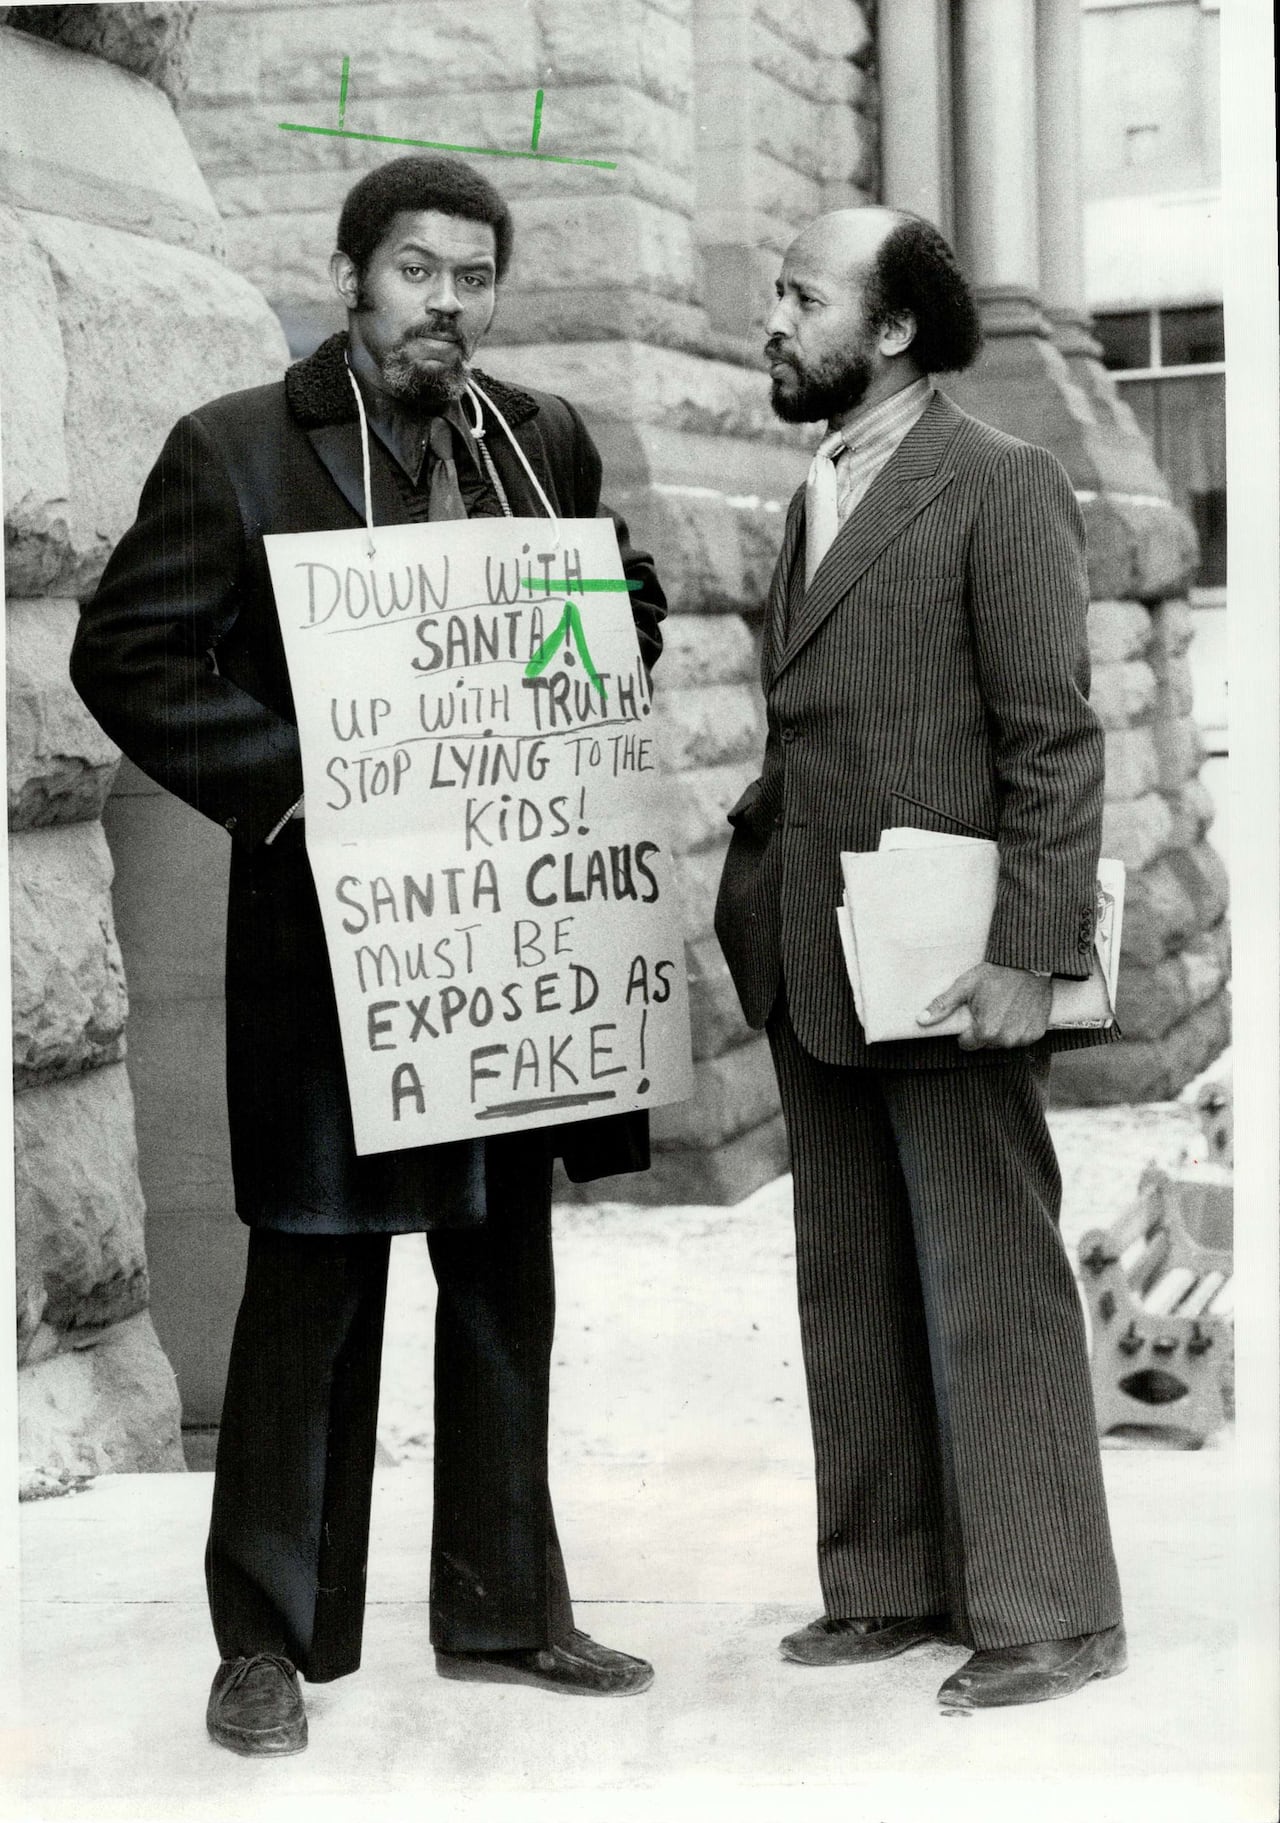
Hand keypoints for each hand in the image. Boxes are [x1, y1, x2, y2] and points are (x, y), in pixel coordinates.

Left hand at [917, 963, 1051, 1049]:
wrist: (1028, 963)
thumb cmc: (995, 973)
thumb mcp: (965, 985)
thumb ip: (943, 1005)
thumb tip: (921, 1020)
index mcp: (986, 1030)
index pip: (968, 1044)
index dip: (967, 1030)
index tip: (973, 1014)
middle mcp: (1006, 1039)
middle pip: (986, 1044)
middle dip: (984, 1030)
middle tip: (989, 1007)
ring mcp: (1023, 1037)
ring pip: (1004, 1043)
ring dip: (1002, 1030)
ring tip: (1004, 1007)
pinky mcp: (1037, 1033)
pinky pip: (1022, 1038)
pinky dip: (1019, 1028)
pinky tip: (1018, 1011)